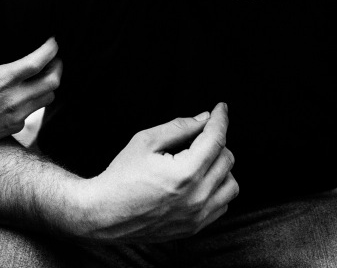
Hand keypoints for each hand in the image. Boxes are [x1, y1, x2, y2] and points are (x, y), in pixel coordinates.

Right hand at [0, 12, 60, 152]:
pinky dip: (38, 99)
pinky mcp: (17, 126)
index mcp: (3, 80)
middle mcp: (15, 98)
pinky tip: (29, 93)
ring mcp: (19, 114)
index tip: (53, 41)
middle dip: (58, 66)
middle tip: (55, 57)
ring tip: (45, 74)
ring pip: (49, 97)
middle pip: (52, 81)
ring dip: (50, 84)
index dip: (51, 50)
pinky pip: (36, 111)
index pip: (38, 62)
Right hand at [74, 103, 237, 241]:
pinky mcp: (194, 228)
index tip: (221, 108)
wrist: (105, 214)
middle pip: (227, 159)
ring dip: (221, 168)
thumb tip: (204, 119)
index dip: (221, 119)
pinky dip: (217, 190)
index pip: (216, 139)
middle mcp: (196, 197)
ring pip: (231, 185)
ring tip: (201, 160)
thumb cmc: (121, 176)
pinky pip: (222, 205)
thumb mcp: (145, 141)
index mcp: (185, 173)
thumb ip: (179, 127)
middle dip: (216, 141)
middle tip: (198, 136)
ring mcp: (197, 216)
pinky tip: (200, 182)